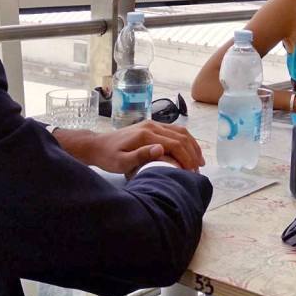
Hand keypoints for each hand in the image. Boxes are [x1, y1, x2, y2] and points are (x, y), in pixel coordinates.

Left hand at [60, 121, 204, 175]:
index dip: (186, 158)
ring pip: (181, 131)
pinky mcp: (152, 126)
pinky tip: (189, 150)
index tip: (191, 172)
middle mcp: (152, 125)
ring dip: (192, 145)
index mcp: (146, 134)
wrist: (97, 144)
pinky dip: (186, 140)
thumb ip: (140, 156)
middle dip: (192, 153)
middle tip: (198, 170)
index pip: (174, 144)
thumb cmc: (108, 156)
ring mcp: (153, 124)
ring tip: (199, 161)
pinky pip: (175, 130)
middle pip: (181, 136)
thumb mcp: (121, 161)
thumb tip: (161, 149)